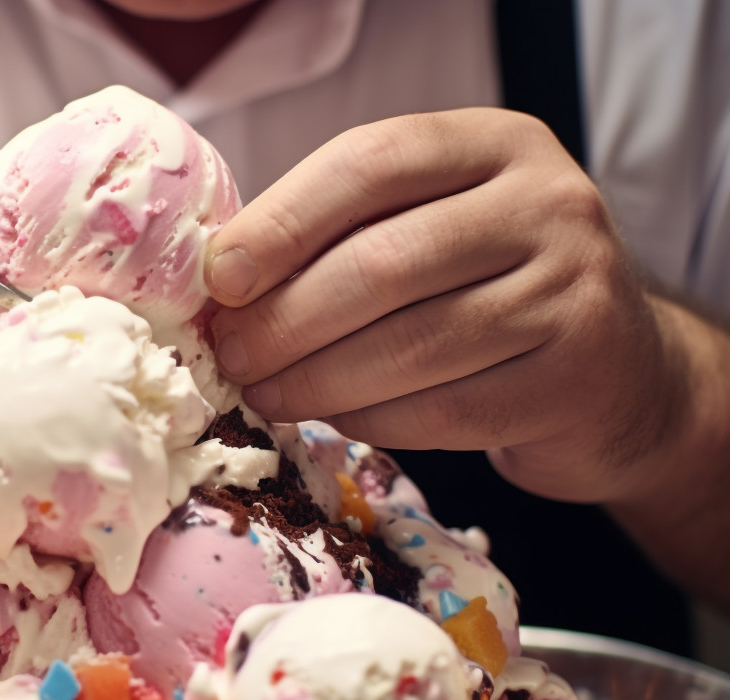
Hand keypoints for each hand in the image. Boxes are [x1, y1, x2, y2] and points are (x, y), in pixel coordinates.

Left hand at [206, 108, 686, 504]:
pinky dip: (370, 419)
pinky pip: (442, 410)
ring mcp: (573, 291)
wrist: (615, 370)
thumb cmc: (487, 288)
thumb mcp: (432, 226)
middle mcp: (547, 204)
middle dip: (285, 319)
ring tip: (264, 393)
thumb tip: (225, 281)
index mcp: (496, 145)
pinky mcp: (575, 378)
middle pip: (382, 262)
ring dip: (314, 379)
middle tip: (230, 356)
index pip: (370, 162)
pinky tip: (334, 417)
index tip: (221, 278)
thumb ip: (345, 234)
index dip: (281, 222)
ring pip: (410, 344)